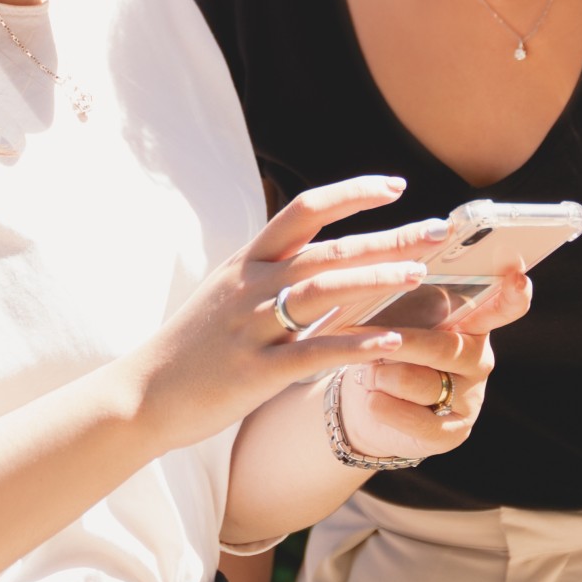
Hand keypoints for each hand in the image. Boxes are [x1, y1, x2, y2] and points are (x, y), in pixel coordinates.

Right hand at [119, 176, 452, 451]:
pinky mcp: (255, 372)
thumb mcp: (232, 293)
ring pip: (322, 291)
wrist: (143, 395)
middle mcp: (252, 285)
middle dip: (387, 236)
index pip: (305, 210)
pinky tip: (391, 342)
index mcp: (249, 261)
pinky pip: (312, 353)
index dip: (353, 193)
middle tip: (438, 230)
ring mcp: (253, 327)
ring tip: (420, 274)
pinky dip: (354, 345)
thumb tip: (332, 253)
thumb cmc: (195, 346)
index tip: (396, 186)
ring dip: (376, 279)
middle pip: (327, 248)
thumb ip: (279, 272)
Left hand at [336, 266, 532, 460]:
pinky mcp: (454, 432)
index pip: (504, 307)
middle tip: (360, 334)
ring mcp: (470, 398)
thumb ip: (405, 305)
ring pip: (418, 381)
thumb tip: (395, 289)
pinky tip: (373, 400)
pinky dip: (383, 406)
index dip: (514, 294)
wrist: (369, 404)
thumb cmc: (386, 348)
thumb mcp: (395, 318)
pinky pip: (416, 420)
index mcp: (472, 322)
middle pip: (442, 347)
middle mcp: (479, 359)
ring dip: (381, 376)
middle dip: (397, 343)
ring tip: (370, 373)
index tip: (517, 276)